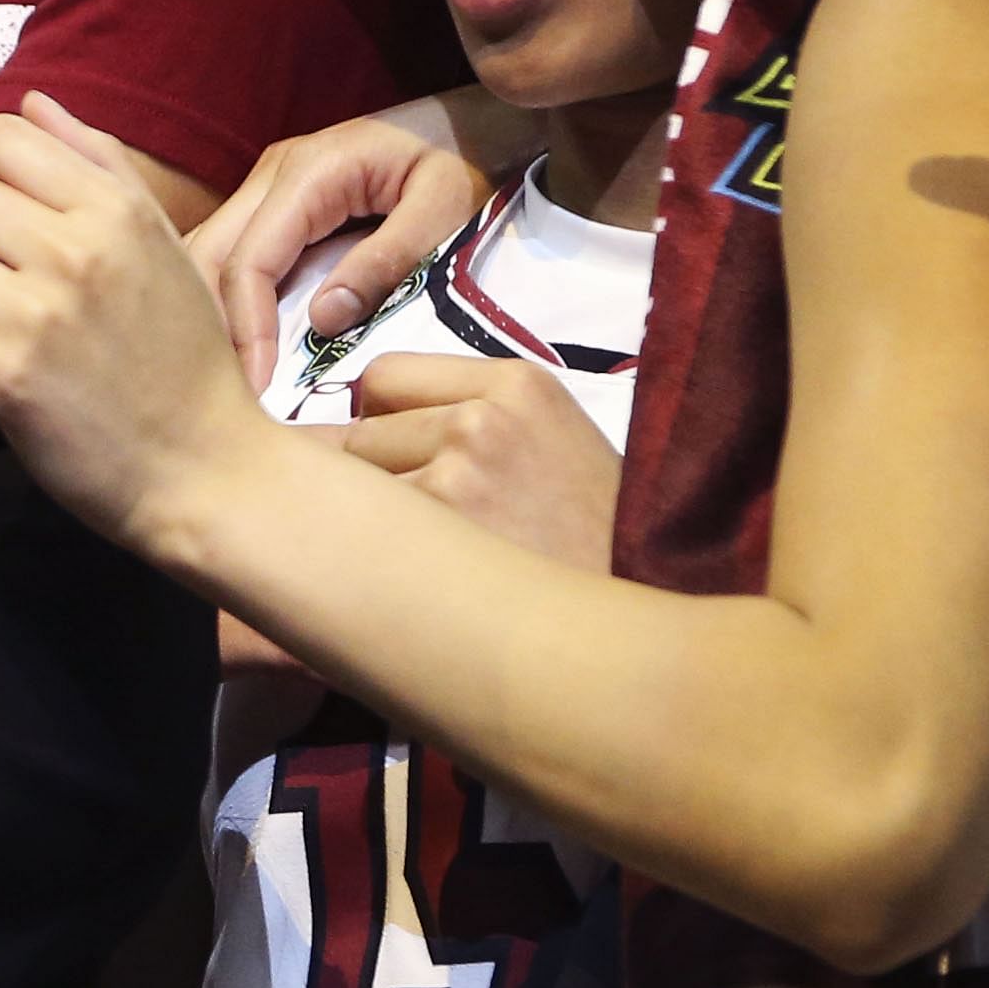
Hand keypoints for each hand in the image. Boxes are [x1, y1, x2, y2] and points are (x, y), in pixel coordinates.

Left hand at [0, 93, 284, 563]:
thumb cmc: (185, 356)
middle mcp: (73, 252)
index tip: (5, 215)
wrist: (205, 468)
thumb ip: (98, 163)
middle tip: (1, 276)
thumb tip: (30, 102)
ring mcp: (35, 316)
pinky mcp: (3, 378)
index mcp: (113, 211)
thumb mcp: (163, 244)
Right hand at [191, 109, 494, 384]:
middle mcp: (272, 175)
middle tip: (229, 399)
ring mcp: (268, 189)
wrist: (468, 127)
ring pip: (208, 257)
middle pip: (207, 257)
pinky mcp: (274, 208)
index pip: (249, 260)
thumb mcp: (444, 206)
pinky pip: (231, 257)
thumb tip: (324, 320)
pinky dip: (228, 304)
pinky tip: (243, 348)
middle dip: (211, 329)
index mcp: (310, 172)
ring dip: (212, 317)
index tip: (257, 391)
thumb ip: (388, 259)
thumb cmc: (465, 163)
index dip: (244, 330)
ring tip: (232, 381)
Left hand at [331, 354, 622, 567]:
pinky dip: (375, 559)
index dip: (379, 418)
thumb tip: (359, 423)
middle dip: (372, 471)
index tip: (397, 453)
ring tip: (426, 553)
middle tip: (416, 516)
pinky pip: (362, 535)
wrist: (634, 612)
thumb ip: (470, 413)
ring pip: (353, 485)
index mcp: (517, 382)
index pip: (383, 375)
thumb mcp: (551, 436)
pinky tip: (416, 580)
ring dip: (373, 520)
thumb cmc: (596, 531)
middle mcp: (482, 417)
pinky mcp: (437, 534)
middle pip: (360, 429)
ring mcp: (457, 474)